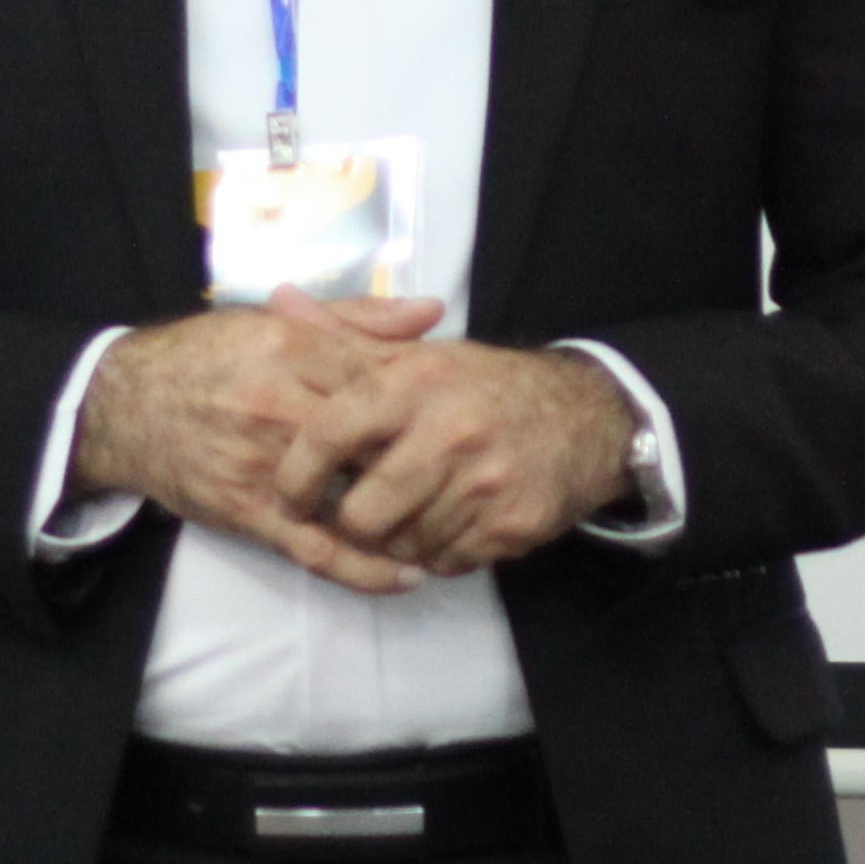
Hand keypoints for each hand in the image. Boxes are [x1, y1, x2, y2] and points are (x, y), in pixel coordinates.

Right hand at [74, 297, 443, 591]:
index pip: (383, 377)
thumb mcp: (275, 319)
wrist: (123, 406)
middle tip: (469, 476)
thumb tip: (434, 312)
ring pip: (353, 496)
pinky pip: (316, 548)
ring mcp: (264, 463)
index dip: (428, 402)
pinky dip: (365, 568)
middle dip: (426, 460)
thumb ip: (357, 318)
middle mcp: (281, 405)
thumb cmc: (205, 355)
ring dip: (407, 517)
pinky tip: (407, 576)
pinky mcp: (247, 511)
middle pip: (377, 438)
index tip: (460, 417)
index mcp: (293, 348)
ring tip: (452, 528)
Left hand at [275, 342, 634, 577]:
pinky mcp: (511, 525)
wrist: (585, 418)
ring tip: (413, 510)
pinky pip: (444, 562)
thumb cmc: (483, 387)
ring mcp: (484, 483)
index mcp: (415, 382)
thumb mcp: (418, 355)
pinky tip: (451, 520)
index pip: (329, 436)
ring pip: (402, 546)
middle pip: (361, 515)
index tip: (290, 494)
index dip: (297, 476)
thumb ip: (343, 337)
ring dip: (399, 539)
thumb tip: (279, 301)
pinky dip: (439, 552)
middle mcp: (449, 431)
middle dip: (354, 522)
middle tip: (361, 510)